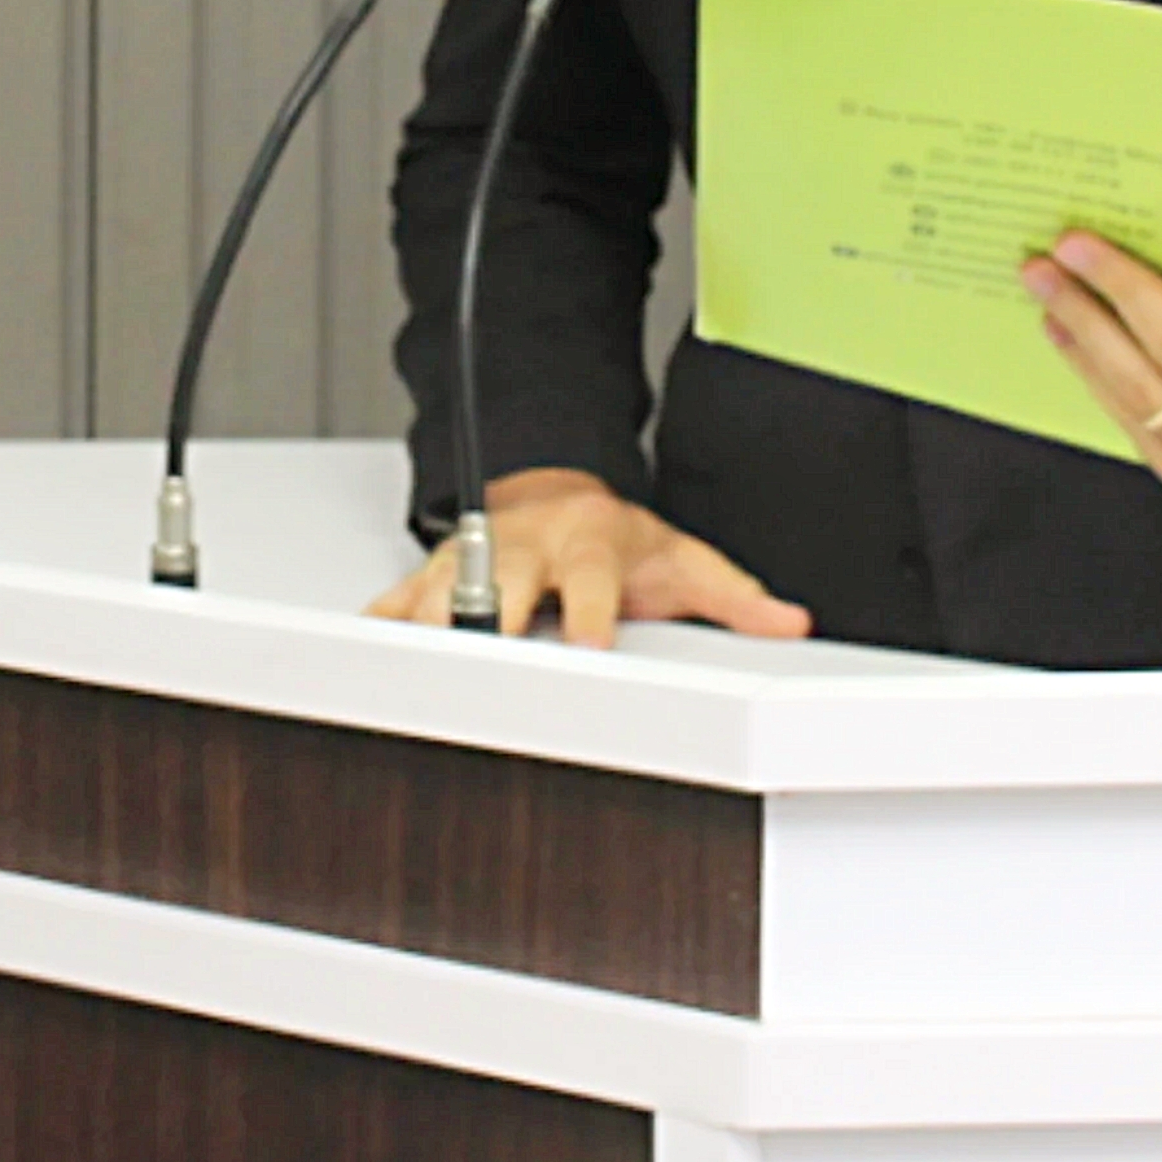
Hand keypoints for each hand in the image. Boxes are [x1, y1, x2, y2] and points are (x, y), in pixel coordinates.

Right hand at [366, 466, 815, 648]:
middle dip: (491, 613)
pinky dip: (383, 620)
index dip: (592, 611)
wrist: (566, 503)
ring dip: (429, 618)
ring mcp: (477, 557)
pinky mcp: (438, 571)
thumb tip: (792, 623)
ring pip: (442, 585)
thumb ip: (736, 597)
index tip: (590, 641)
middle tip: (484, 650)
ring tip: (417, 658)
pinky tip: (369, 648)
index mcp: (589, 544)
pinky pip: (400, 595)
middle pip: (502, 579)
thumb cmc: (622, 544)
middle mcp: (528, 546)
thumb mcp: (685, 563)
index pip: (591, 579)